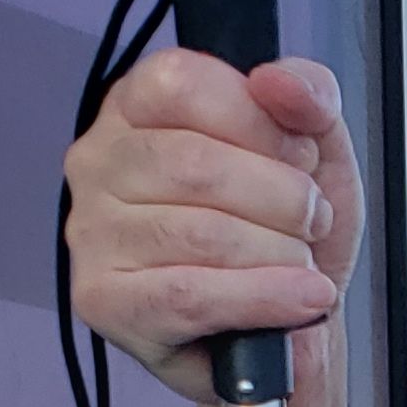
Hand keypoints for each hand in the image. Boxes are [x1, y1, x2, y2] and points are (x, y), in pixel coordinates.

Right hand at [64, 50, 362, 406]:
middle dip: (281, 198)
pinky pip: (189, 296)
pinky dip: (261, 298)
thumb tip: (278, 81)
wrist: (289, 326)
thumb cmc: (282, 231)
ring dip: (278, 253)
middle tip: (313, 223)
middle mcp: (99, 162)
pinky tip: (301, 300)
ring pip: (197, 233)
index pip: (182, 85)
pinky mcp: (104, 302)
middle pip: (193, 164)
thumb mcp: (315, 147)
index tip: (302, 158)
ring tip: (304, 265)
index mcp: (137, 106)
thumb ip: (308, 95)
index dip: (261, 125)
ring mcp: (92, 233)